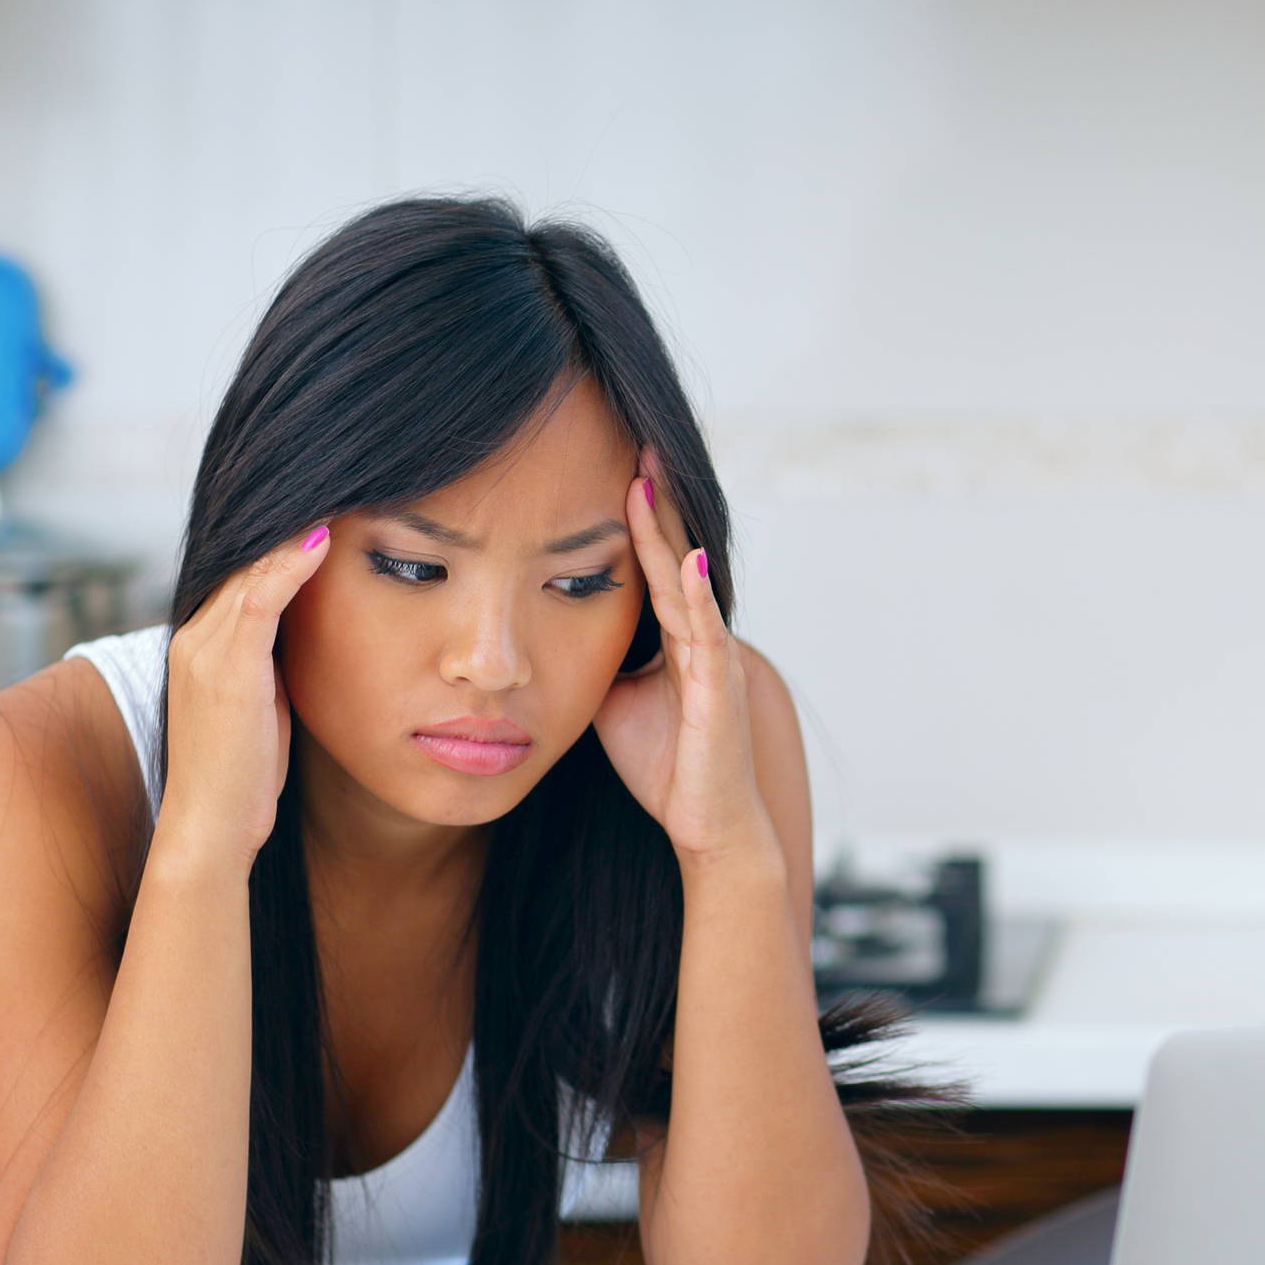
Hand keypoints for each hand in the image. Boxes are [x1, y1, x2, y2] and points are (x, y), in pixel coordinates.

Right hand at [155, 523, 331, 870]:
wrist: (210, 827)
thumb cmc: (242, 774)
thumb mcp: (259, 705)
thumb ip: (270, 663)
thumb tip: (307, 633)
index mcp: (203, 642)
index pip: (245, 571)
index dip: (283, 537)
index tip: (328, 503)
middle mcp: (196, 636)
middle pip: (244, 558)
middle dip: (288, 519)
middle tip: (335, 478)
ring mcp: (205, 650)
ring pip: (248, 570)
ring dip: (291, 529)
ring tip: (333, 491)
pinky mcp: (225, 671)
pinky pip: (256, 602)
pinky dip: (287, 567)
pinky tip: (319, 539)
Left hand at [594, 455, 776, 869]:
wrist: (708, 825)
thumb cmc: (665, 766)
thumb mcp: (613, 699)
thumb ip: (594, 659)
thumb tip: (547, 630)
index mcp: (675, 637)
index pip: (653, 561)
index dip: (638, 515)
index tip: (617, 461)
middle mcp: (698, 637)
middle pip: (673, 554)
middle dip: (656, 499)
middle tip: (638, 439)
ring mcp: (712, 660)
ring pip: (685, 581)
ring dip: (669, 529)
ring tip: (651, 478)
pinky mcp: (717, 690)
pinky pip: (704, 634)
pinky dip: (694, 594)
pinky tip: (685, 559)